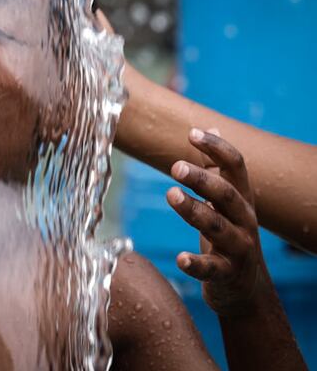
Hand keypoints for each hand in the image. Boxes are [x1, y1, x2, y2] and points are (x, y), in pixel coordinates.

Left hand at [166, 128, 265, 315]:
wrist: (244, 289)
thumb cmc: (228, 235)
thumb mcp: (225, 201)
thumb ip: (216, 166)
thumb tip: (209, 125)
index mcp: (242, 199)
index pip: (236, 167)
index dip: (217, 148)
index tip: (192, 133)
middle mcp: (244, 221)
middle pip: (227, 195)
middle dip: (204, 179)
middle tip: (176, 166)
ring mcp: (238, 248)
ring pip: (219, 228)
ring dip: (194, 211)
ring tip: (171, 194)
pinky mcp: (227, 274)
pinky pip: (211, 268)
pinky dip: (196, 263)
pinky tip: (180, 258)